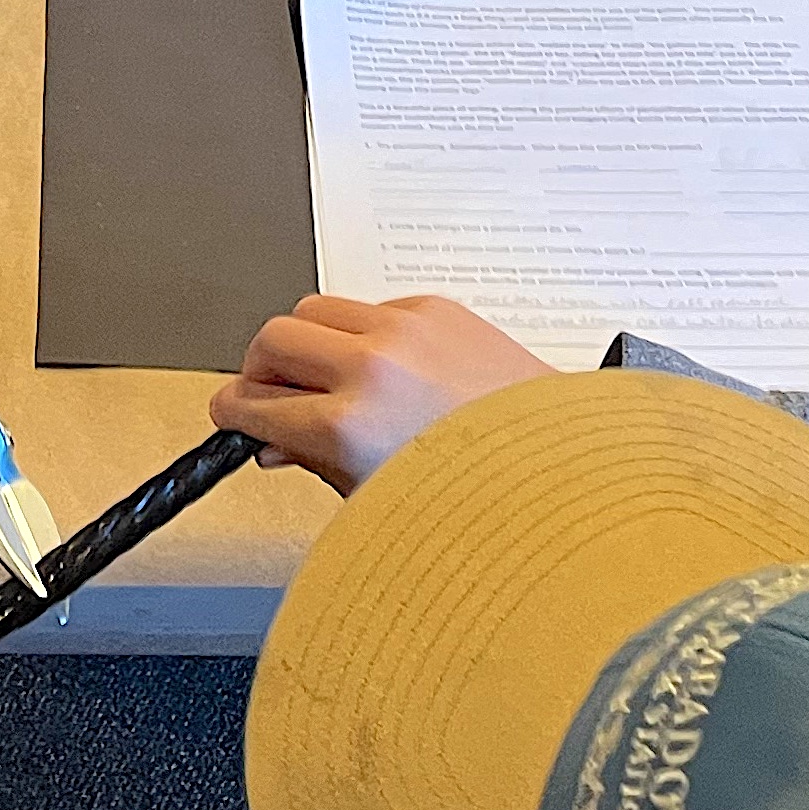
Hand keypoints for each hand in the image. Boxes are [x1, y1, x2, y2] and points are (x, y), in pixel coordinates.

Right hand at [211, 294, 550, 492]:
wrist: (575, 473)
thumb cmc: (492, 500)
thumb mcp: (381, 503)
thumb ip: (314, 465)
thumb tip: (275, 443)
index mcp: (349, 426)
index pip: (248, 402)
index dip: (233, 412)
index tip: (235, 415)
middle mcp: (372, 368)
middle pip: (270, 340)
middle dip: (261, 370)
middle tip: (272, 394)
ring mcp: (406, 330)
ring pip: (314, 309)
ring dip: (310, 342)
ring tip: (328, 377)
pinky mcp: (438, 309)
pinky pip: (374, 306)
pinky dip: (369, 335)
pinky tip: (394, 372)